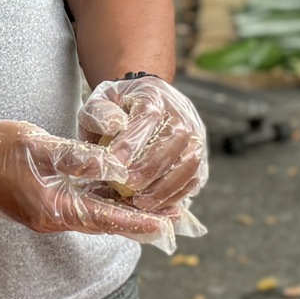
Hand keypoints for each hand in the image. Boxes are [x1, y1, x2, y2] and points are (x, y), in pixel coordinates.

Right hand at [0, 108, 175, 244]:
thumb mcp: (36, 145)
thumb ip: (74, 157)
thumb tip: (112, 167)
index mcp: (50, 209)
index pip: (102, 219)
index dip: (135, 221)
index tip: (164, 225)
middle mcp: (51, 218)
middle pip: (103, 223)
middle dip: (137, 220)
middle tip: (173, 218)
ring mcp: (46, 212)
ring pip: (93, 216)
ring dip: (123, 213)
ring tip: (157, 208)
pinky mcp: (43, 203)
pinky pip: (80, 207)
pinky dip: (104, 204)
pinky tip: (122, 196)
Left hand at [78, 75, 208, 214]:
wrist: (143, 104)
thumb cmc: (117, 108)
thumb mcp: (98, 103)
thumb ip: (99, 114)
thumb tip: (114, 127)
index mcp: (153, 94)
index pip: (148, 116)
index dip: (133, 142)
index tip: (115, 164)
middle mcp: (181, 112)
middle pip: (176, 138)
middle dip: (151, 166)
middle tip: (128, 185)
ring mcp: (195, 134)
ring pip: (190, 160)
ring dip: (166, 185)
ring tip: (142, 202)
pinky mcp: (200, 155)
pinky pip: (195, 177)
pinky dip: (177, 194)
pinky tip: (156, 204)